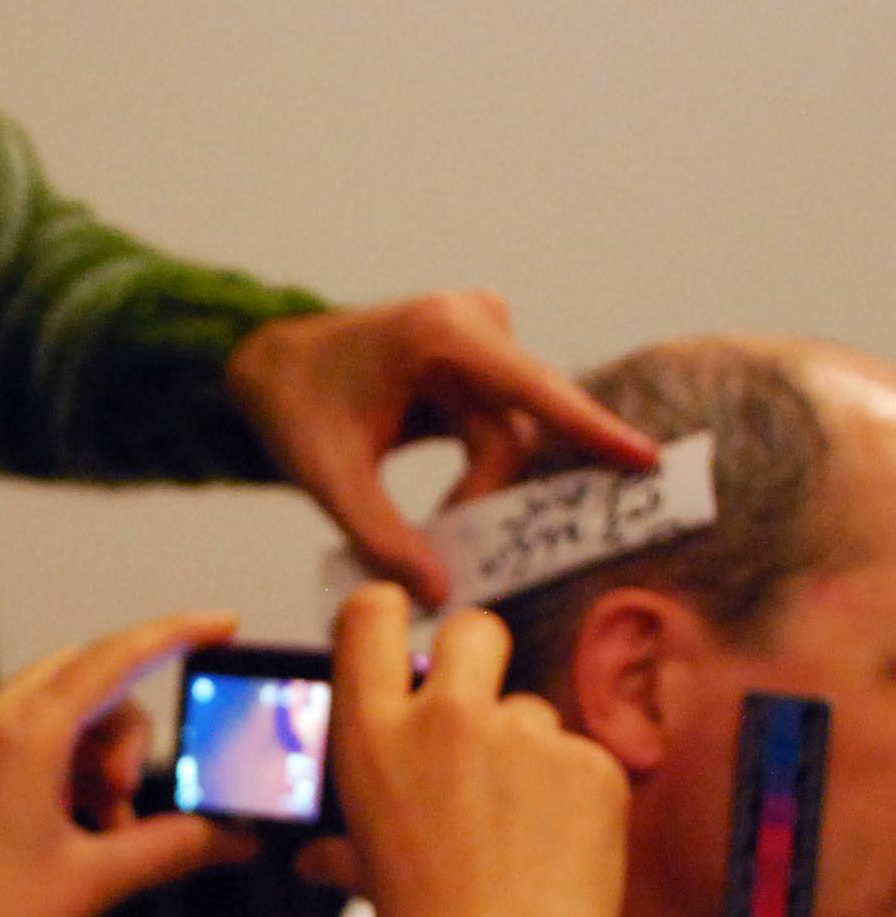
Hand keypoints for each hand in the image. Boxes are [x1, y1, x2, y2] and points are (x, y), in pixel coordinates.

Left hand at [0, 611, 256, 916]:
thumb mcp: (95, 882)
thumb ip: (174, 845)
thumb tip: (238, 836)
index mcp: (18, 736)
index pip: (112, 658)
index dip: (174, 634)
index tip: (223, 625)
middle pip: (83, 683)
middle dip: (126, 735)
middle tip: (129, 804)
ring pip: (54, 719)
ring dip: (95, 764)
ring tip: (103, 838)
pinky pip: (21, 750)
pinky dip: (61, 778)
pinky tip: (73, 838)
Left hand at [227, 291, 662, 606]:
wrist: (271, 366)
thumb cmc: (293, 408)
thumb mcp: (326, 477)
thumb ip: (379, 536)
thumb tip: (441, 592)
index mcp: (440, 332)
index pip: (530, 389)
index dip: (590, 428)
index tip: (645, 460)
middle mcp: (474, 324)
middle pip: (512, 432)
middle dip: (487, 497)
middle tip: (454, 556)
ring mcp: (483, 341)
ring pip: (507, 439)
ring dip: (477, 491)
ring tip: (432, 531)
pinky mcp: (482, 366)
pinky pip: (499, 431)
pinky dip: (480, 477)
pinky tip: (459, 512)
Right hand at [330, 583, 626, 916]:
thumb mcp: (365, 873)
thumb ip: (345, 843)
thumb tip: (319, 856)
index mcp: (373, 736)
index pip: (371, 615)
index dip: (387, 614)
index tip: (399, 633)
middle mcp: (447, 719)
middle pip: (474, 628)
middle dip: (478, 659)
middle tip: (477, 714)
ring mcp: (525, 737)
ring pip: (531, 709)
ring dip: (526, 751)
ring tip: (516, 828)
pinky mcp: (592, 764)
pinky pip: (579, 755)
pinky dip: (571, 793)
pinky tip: (555, 848)